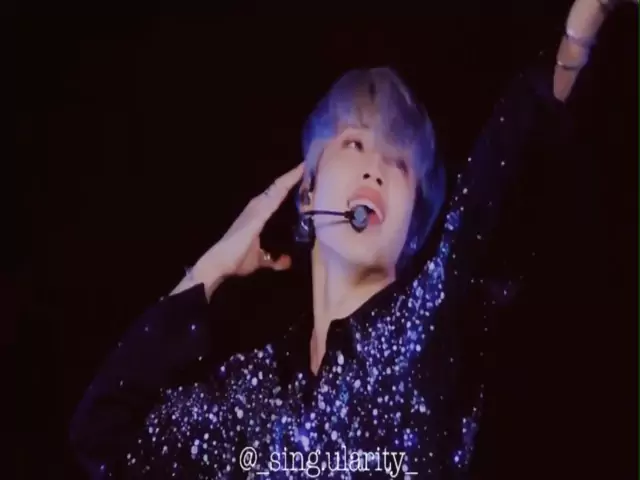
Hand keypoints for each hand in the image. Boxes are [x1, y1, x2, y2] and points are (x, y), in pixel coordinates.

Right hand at [194, 163, 303, 281]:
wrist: (219, 263)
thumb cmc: (236, 259)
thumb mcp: (260, 260)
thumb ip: (273, 260)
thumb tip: (286, 260)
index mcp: (257, 216)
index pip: (275, 198)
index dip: (287, 186)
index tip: (301, 174)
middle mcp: (256, 208)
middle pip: (276, 190)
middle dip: (290, 178)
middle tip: (305, 166)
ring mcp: (256, 210)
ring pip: (276, 190)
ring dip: (289, 179)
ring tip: (303, 167)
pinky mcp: (257, 215)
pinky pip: (274, 197)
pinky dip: (285, 186)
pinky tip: (295, 177)